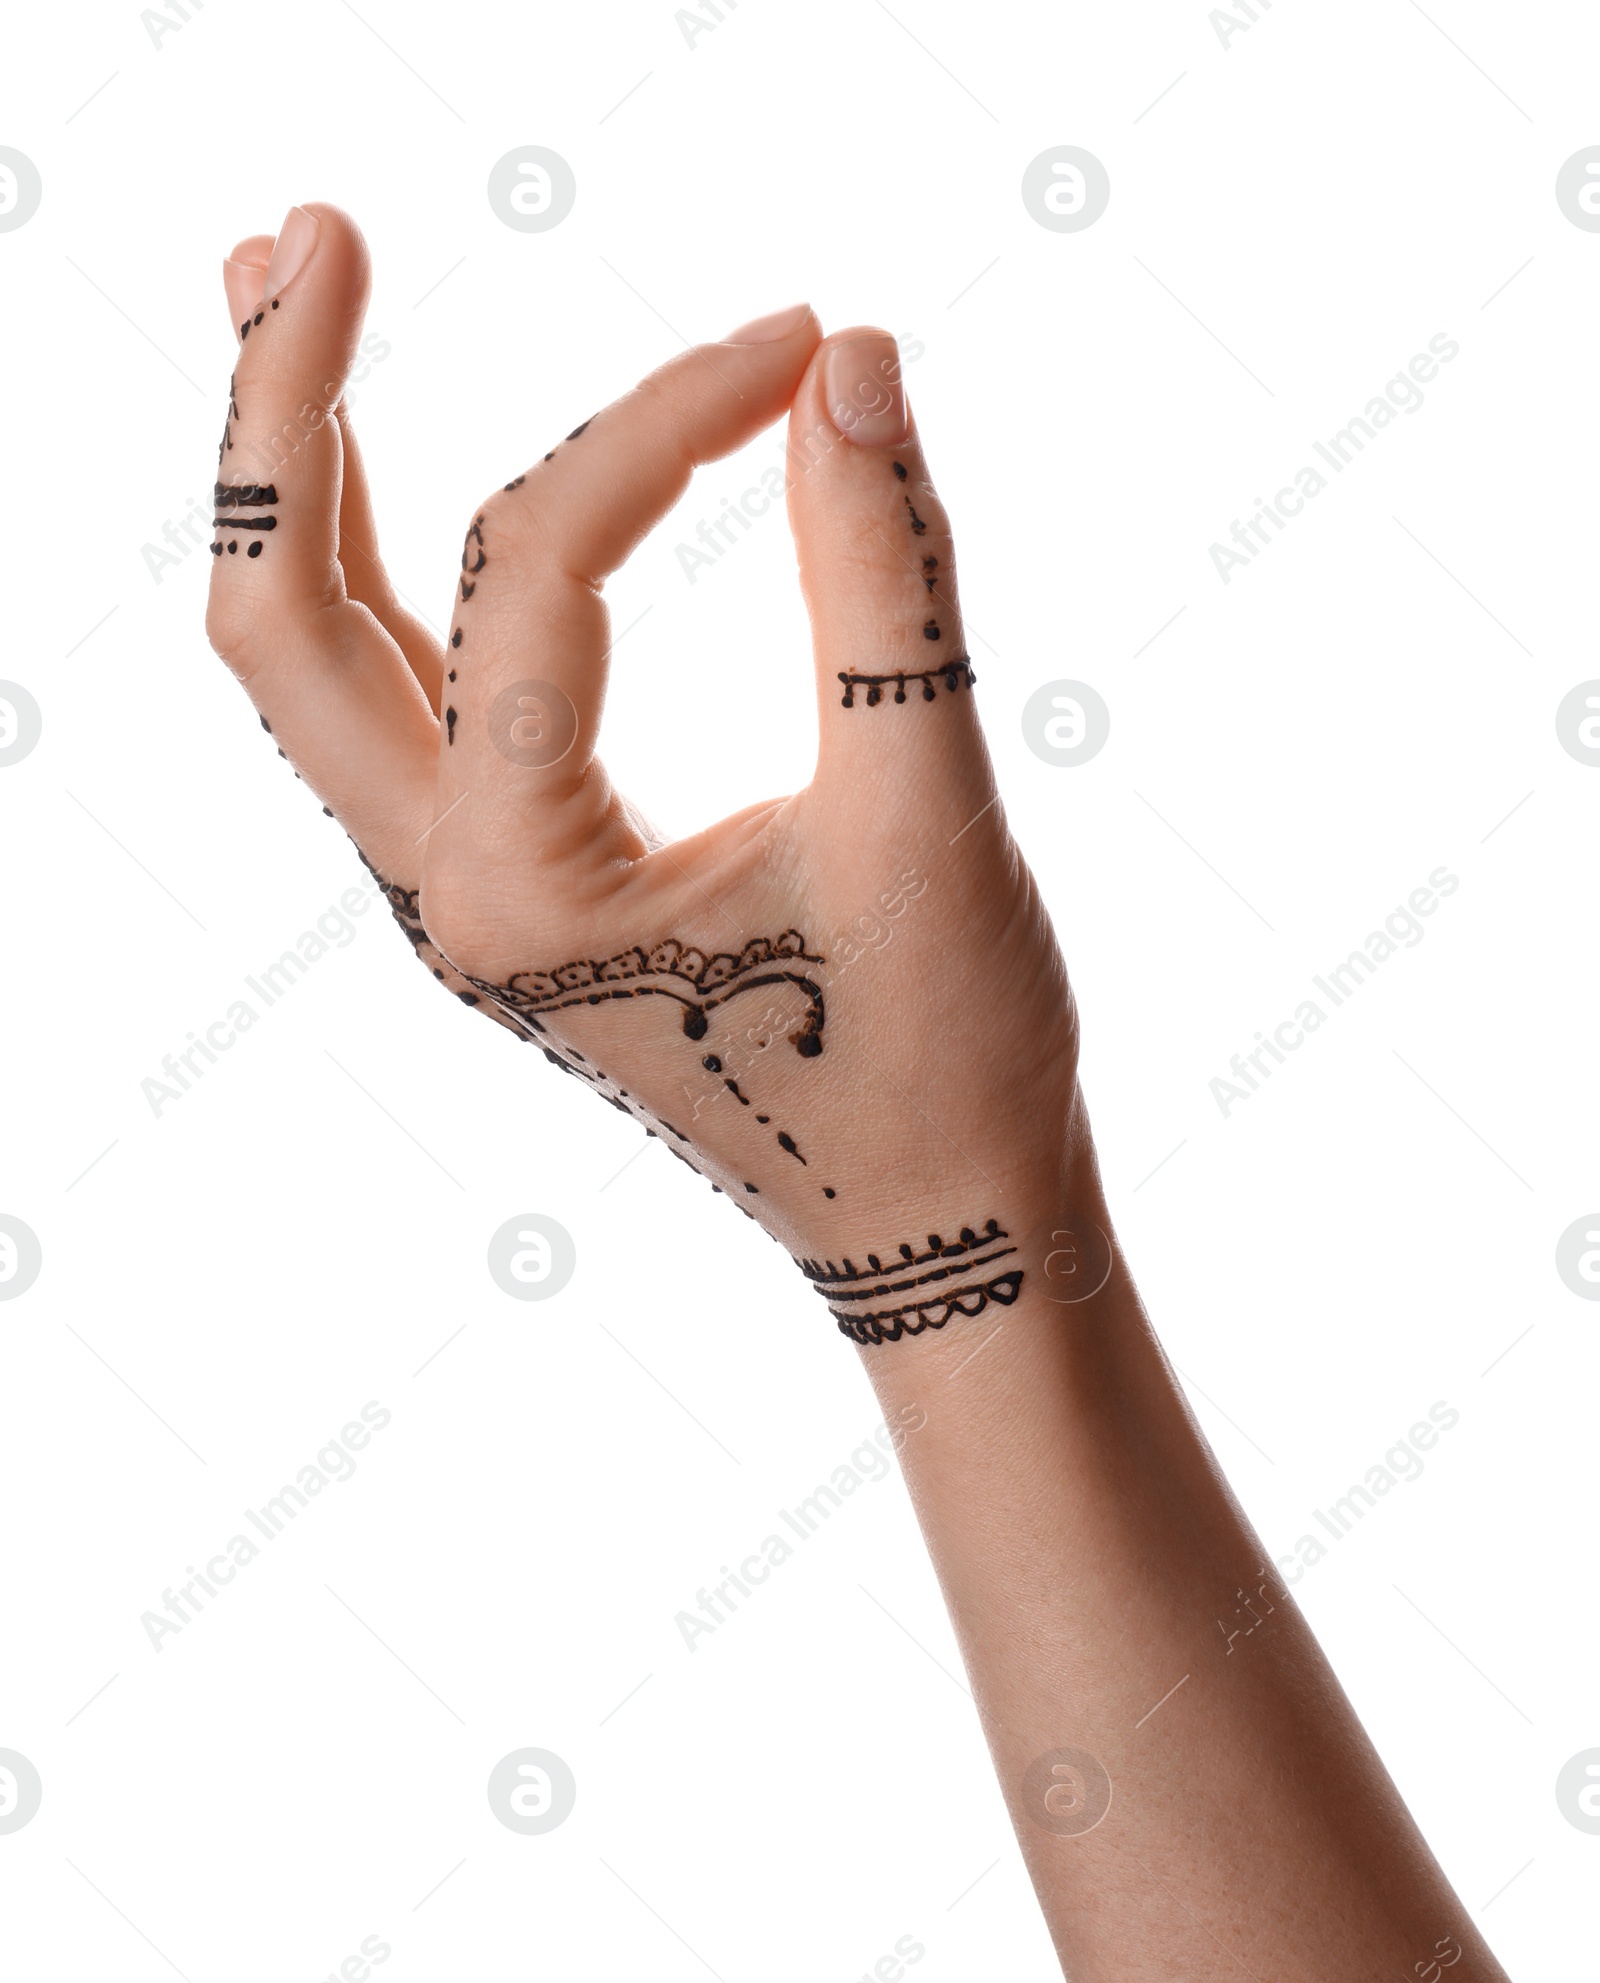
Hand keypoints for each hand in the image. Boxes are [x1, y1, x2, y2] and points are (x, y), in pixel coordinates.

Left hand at [206, 205, 1081, 1339]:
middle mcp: (450, 893)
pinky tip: (372, 467)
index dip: (666, 421)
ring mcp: (466, 887)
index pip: (541, 571)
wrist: (934, 1222)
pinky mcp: (515, 874)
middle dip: (286, 413)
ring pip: (320, 657)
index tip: (802, 344)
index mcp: (521, 894)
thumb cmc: (943, 1063)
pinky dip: (379, 567)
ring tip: (290, 286)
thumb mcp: (925, 818)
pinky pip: (406, 697)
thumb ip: (883, 587)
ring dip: (301, 479)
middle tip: (307, 230)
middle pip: (286, 620)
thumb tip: (851, 365)